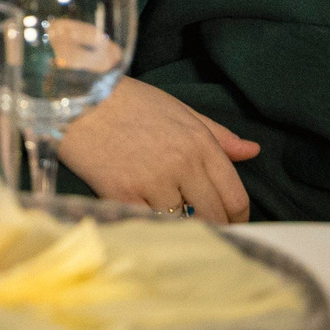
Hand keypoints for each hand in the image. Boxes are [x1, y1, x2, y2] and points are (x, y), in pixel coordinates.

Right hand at [56, 76, 260, 222]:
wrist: (76, 96)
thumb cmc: (127, 101)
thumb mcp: (178, 109)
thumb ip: (218, 134)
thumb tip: (253, 151)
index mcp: (200, 143)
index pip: (235, 196)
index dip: (237, 218)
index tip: (231, 224)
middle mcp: (182, 164)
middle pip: (214, 216)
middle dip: (214, 228)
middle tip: (206, 233)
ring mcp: (152, 181)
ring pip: (181, 223)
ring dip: (180, 227)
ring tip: (174, 226)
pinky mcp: (122, 193)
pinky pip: (148, 223)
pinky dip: (151, 225)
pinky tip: (148, 220)